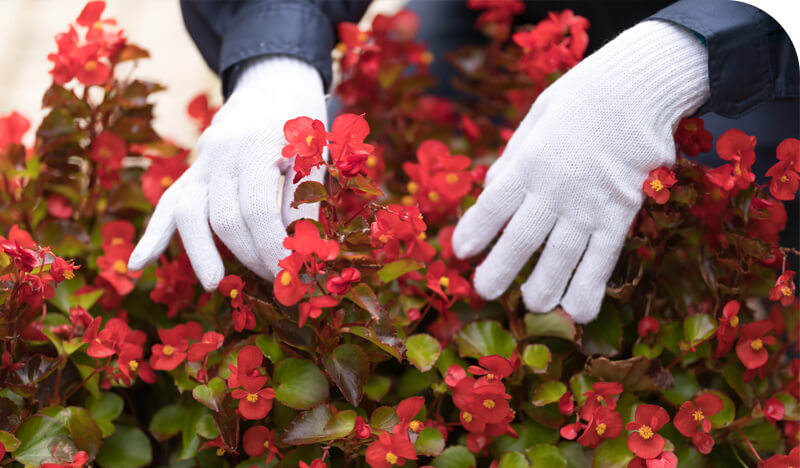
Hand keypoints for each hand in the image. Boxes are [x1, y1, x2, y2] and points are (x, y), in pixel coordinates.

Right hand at [128, 56, 326, 289]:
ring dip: (201, 253)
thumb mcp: (313, 158)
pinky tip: (140, 263)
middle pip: (224, 217)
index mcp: (257, 147)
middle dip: (248, 255)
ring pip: (188, 212)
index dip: (272, 247)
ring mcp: (201, 163)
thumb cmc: (301, 126)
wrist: (271, 86)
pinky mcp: (191, 172)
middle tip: (272, 280)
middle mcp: (221, 154)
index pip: (258, 210)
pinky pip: (168, 204)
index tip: (288, 276)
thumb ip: (303, 204)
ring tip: (215, 284)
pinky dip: (155, 235)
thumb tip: (298, 255)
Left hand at [452, 21, 709, 322]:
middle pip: (522, 238)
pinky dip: (590, 287)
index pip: (495, 203)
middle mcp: (557, 188)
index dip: (476, 229)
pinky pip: (604, 258)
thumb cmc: (582, 99)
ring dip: (544, 286)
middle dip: (500, 269)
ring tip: (531, 305)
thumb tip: (491, 190)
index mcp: (531, 161)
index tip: (460, 251)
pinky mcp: (620, 214)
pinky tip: (579, 312)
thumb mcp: (536, 118)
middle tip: (485, 290)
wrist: (641, 88)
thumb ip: (513, 158)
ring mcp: (590, 205)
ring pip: (562, 256)